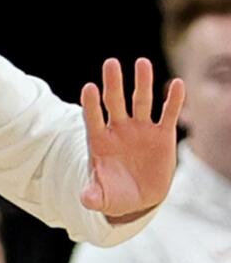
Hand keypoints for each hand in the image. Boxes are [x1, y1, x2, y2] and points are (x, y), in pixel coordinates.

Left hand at [79, 58, 184, 221]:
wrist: (137, 197)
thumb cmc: (114, 194)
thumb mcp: (102, 198)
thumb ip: (93, 196)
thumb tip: (86, 200)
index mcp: (99, 141)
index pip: (92, 118)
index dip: (91, 105)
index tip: (89, 87)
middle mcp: (118, 130)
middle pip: (114, 102)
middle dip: (113, 84)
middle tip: (111, 63)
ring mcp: (140, 130)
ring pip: (141, 102)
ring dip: (142, 83)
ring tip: (142, 63)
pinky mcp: (162, 135)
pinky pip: (167, 114)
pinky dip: (172, 100)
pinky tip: (177, 83)